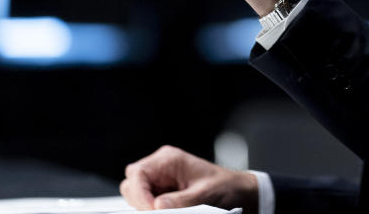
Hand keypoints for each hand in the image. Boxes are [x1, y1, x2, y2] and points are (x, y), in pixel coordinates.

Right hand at [120, 145, 257, 211]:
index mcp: (169, 159)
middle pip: (132, 183)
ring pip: (136, 193)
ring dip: (144, 206)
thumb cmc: (224, 186)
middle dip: (139, 201)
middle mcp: (161, 166)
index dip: (140, 194)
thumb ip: (180, 201)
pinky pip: (146, 201)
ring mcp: (160, 179)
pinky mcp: (162, 191)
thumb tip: (157, 206)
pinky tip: (166, 212)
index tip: (151, 210)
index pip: (138, 173)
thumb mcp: (204, 194)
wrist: (236, 191)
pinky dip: (151, 209)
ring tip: (167, 212)